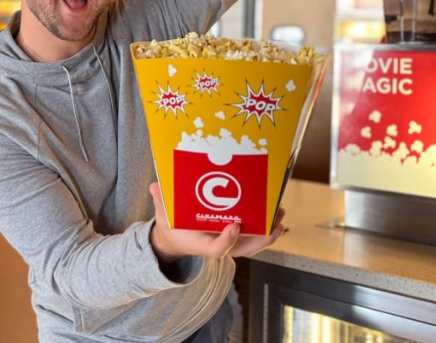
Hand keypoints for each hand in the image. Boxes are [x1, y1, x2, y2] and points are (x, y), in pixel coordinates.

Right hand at [148, 182, 285, 262]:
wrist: (175, 239)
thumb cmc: (171, 226)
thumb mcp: (163, 215)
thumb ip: (161, 201)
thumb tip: (155, 186)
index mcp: (200, 244)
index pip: (216, 249)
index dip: (227, 240)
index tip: (234, 226)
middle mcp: (218, 246)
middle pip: (243, 249)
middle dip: (261, 238)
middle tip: (274, 223)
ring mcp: (228, 244)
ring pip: (252, 244)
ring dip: (268, 233)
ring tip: (280, 216)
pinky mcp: (235, 238)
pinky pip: (253, 237)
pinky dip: (266, 229)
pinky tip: (277, 216)